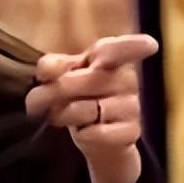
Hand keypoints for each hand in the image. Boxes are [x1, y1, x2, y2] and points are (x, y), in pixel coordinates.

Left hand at [24, 33, 159, 182]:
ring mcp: (132, 107)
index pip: (122, 49)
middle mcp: (127, 79)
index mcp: (112, 58)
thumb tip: (45, 70)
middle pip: (82, 81)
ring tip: (58, 116)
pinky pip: (95, 133)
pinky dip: (82, 135)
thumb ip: (54, 66)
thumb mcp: (65, 76)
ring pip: (85, 110)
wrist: (96, 136)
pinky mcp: (131, 132)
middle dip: (51, 93)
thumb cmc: (79, 96)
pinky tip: (84, 132)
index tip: (150, 46)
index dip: (134, 46)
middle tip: (33, 102)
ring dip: (62, 116)